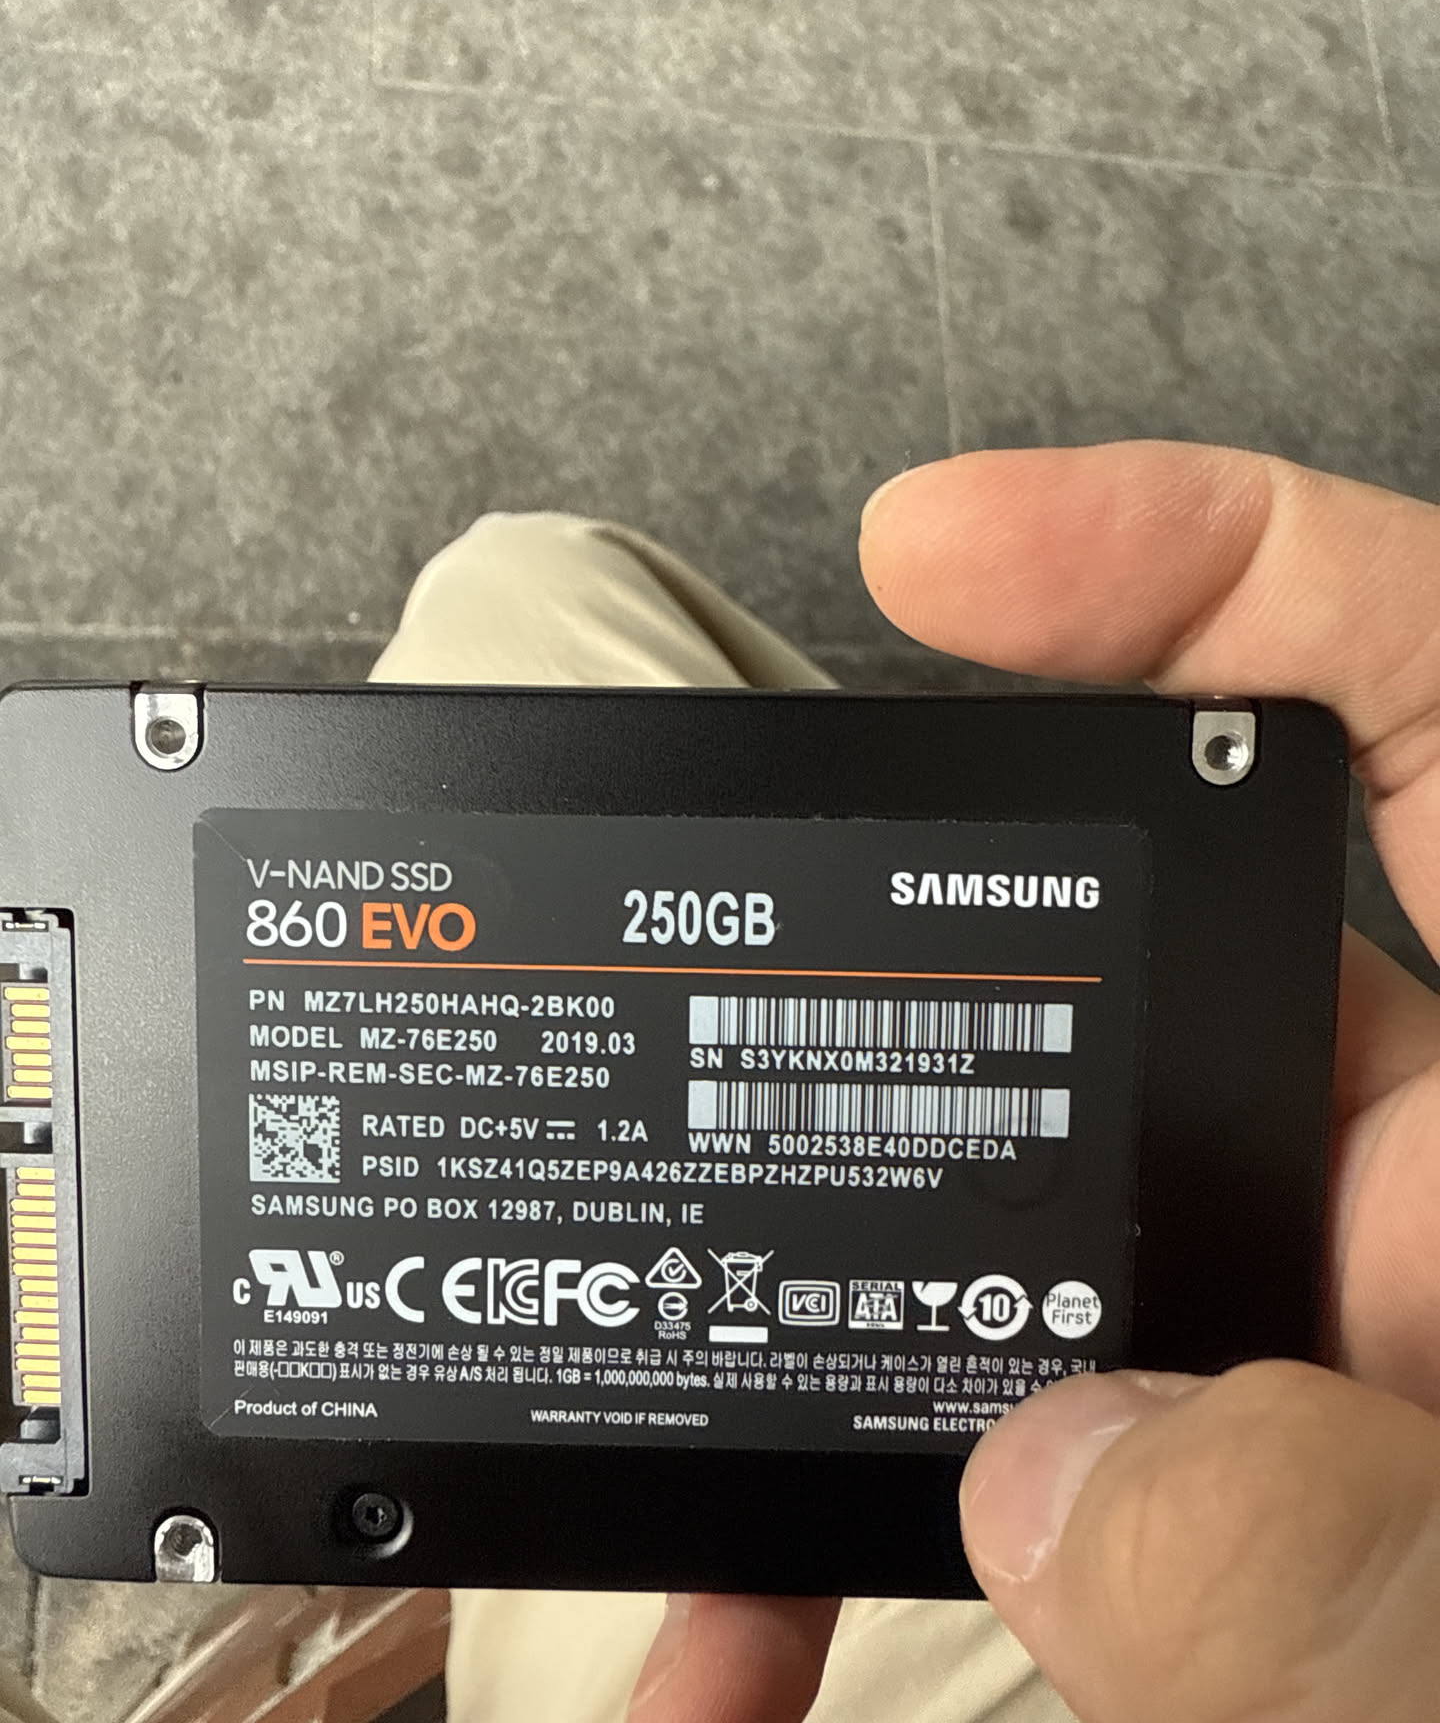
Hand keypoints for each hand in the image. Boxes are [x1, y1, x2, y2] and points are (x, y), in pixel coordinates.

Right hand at [624, 441, 1439, 1722]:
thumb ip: (1381, 1570)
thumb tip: (1076, 1494)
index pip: (1434, 707)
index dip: (1200, 560)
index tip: (946, 551)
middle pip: (1167, 1008)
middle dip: (936, 1060)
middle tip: (734, 1121)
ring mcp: (1366, 1375)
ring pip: (1077, 1295)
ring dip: (882, 1379)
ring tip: (707, 1519)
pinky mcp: (1291, 1533)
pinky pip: (1072, 1497)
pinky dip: (913, 1557)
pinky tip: (770, 1641)